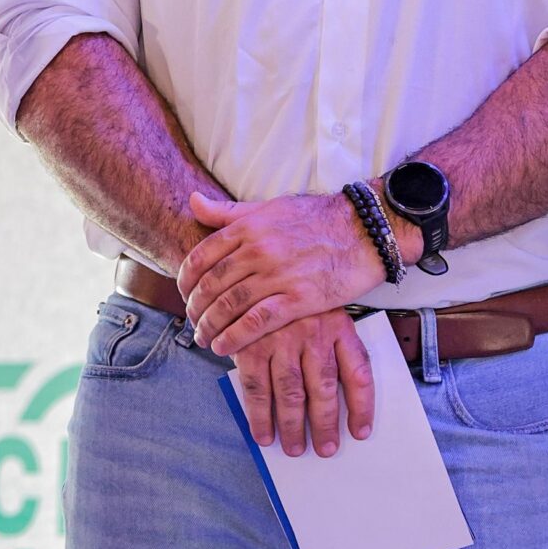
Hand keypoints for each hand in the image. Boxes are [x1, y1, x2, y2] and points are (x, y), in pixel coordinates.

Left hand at [180, 190, 389, 357]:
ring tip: (203, 338)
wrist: (363, 230)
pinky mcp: (299, 298)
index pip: (201, 258)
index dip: (185, 281)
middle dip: (195, 308)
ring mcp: (277, 275)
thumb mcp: (268, 207)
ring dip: (210, 326)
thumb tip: (193, 202)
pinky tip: (224, 346)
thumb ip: (228, 212)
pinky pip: (257, 321)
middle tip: (191, 322)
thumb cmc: (316, 218)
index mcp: (247, 228)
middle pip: (212, 285)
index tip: (184, 295)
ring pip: (230, 305)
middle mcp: (257, 251)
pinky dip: (235, 336)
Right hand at [226, 309, 374, 457]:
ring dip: (292, 425)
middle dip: (325, 424)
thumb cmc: (297, 301)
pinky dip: (259, 414)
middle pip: (323, 388)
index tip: (360, 432)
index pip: (358, 372)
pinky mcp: (250, 343)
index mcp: (338, 324)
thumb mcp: (326, 311)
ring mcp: (279, 338)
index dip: (362, 407)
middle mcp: (312, 332)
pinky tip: (262, 433)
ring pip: (290, 392)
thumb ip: (337, 346)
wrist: (258, 268)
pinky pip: (256, 386)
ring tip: (295, 449)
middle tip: (325, 449)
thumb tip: (347, 398)